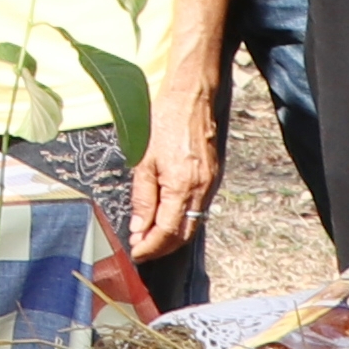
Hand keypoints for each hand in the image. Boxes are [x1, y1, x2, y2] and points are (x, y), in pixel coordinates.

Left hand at [130, 72, 227, 262]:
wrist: (191, 96)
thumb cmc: (165, 121)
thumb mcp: (144, 160)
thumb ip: (142, 197)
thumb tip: (138, 227)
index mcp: (182, 186)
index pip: (166, 231)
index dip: (150, 247)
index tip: (135, 252)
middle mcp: (201, 189)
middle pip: (183, 233)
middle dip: (161, 247)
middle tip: (140, 249)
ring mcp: (210, 184)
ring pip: (192, 223)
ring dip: (171, 236)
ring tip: (149, 236)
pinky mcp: (213, 178)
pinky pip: (198, 209)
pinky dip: (182, 220)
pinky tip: (166, 217)